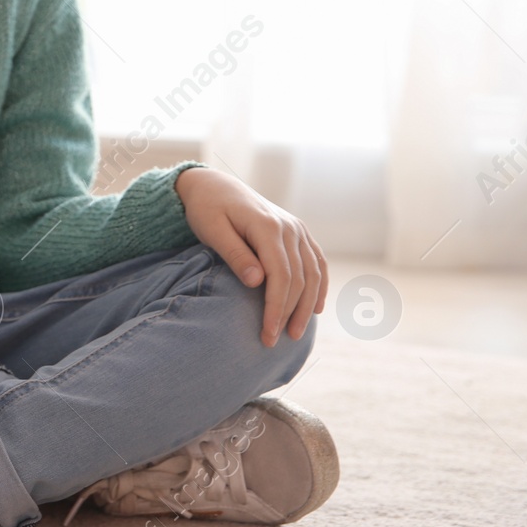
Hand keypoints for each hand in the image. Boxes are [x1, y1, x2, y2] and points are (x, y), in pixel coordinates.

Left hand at [174, 167, 328, 347]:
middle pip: (299, 279)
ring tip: (295, 333)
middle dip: (289, 313)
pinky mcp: (298, 232)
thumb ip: (235, 254)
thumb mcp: (212, 230)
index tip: (267, 333)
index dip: (276, 307)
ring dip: (307, 305)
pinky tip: (315, 308)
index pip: (281, 276)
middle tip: (274, 341)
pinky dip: (319, 285)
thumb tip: (257, 282)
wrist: (213, 185)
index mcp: (268, 227)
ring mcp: (297, 229)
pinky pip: (316, 261)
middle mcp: (289, 227)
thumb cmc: (206, 209)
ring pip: (313, 273)